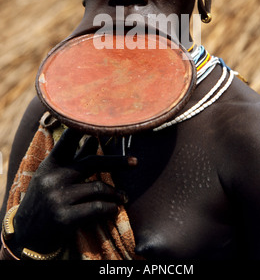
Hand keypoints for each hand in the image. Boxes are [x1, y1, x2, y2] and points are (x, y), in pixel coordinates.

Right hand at [11, 128, 134, 254]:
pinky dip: (110, 208)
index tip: (105, 121)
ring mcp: (58, 198)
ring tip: (123, 197)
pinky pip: (97, 208)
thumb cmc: (43, 200)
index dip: (85, 128)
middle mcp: (53, 178)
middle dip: (117, 161)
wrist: (25, 235)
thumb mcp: (52, 176)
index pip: (68, 139)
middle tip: (135, 162)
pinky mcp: (64, 218)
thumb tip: (94, 137)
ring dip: (115, 193)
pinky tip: (114, 209)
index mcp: (50, 164)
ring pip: (98, 187)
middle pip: (92, 162)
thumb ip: (74, 158)